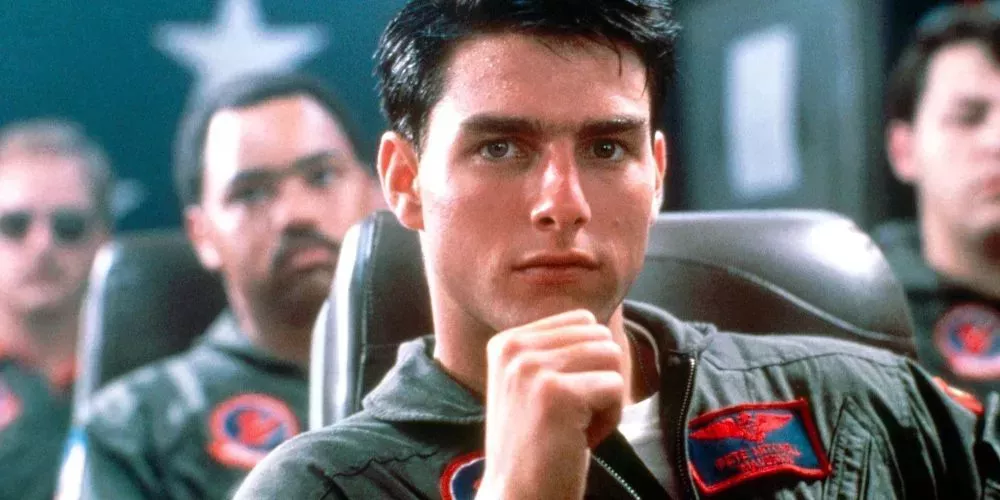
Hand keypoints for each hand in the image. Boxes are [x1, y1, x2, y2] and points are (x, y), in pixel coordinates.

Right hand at [475, 309, 625, 499]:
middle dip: (599, 378)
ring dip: (606, 398)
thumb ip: (554, 350)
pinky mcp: (557, 394)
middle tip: (571, 416)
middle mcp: (515, 348)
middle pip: (600, 337)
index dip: (587, 362)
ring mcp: (533, 369)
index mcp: (507, 341)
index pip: (582, 319)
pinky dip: (610, 419)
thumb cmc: (536, 446)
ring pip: (612, 358)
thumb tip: (597, 322)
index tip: (561, 399)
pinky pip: (616, 387)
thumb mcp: (530, 383)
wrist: (517, 497)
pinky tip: (580, 439)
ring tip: (576, 426)